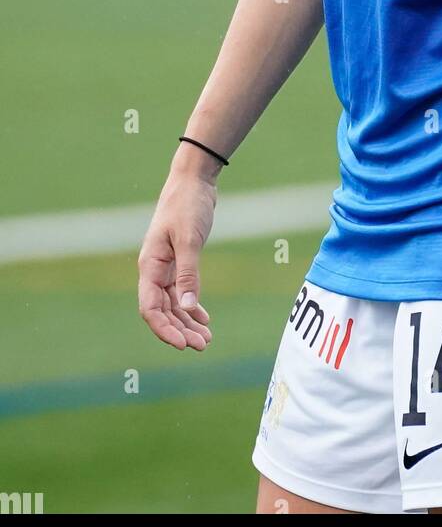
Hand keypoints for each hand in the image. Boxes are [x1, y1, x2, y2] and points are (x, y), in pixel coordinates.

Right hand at [137, 167, 216, 350]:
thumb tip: (187, 309)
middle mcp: (154, 269)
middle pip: (162, 310)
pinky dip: (191, 306)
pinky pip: (181, 291)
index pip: (150, 308)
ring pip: (173, 303)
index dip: (164, 329)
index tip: (183, 345)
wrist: (193, 180)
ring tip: (206, 339)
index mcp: (150, 265)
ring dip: (187, 322)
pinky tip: (203, 319)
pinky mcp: (179, 261)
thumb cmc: (187, 205)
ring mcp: (166, 266)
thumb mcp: (188, 239)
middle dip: (179, 330)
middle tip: (202, 346)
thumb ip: (188, 274)